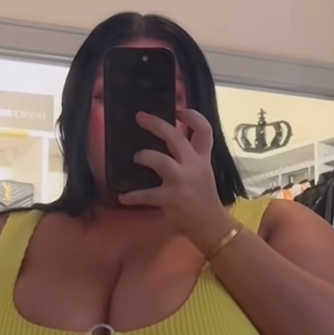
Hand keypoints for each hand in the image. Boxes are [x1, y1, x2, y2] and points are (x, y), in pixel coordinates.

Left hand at [119, 109, 233, 250]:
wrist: (210, 224)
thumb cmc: (204, 197)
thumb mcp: (204, 172)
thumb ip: (191, 156)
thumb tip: (171, 141)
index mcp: (202, 158)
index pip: (204, 130)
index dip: (192, 116)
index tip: (178, 110)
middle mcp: (193, 166)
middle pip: (175, 137)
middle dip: (156, 125)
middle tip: (140, 117)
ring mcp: (181, 182)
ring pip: (160, 160)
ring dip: (145, 156)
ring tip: (137, 158)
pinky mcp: (170, 199)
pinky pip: (147, 194)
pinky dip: (133, 196)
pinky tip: (123, 197)